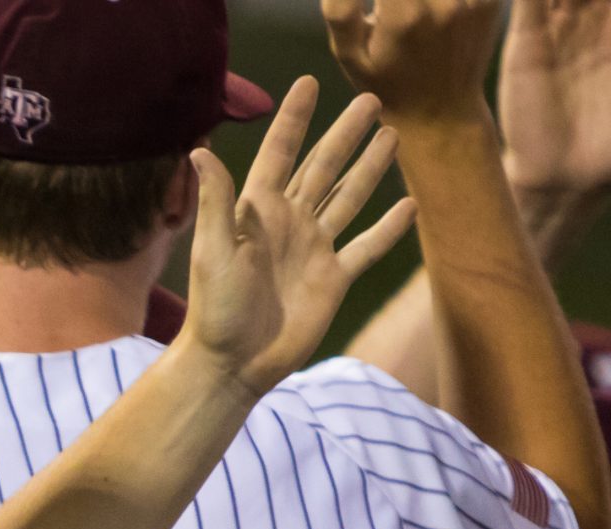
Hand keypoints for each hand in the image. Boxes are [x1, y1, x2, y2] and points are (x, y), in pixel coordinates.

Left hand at [178, 78, 415, 397]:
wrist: (235, 364)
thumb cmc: (216, 309)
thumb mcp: (212, 251)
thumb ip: (217, 202)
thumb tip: (201, 150)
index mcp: (258, 212)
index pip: (280, 154)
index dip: (294, 120)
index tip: (309, 84)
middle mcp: (289, 223)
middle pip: (324, 167)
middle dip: (346, 134)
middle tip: (372, 100)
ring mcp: (314, 249)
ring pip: (349, 198)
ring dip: (370, 168)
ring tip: (393, 136)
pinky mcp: (333, 279)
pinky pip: (366, 247)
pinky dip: (388, 229)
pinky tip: (409, 205)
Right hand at [326, 0, 502, 122]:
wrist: (440, 113)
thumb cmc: (386, 83)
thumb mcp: (351, 55)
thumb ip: (340, 11)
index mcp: (403, 17)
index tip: (383, 4)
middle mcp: (444, 4)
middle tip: (394, 6)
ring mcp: (473, 1)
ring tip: (409, 8)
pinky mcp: (491, 1)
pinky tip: (434, 7)